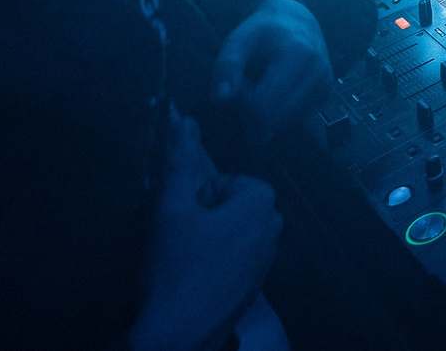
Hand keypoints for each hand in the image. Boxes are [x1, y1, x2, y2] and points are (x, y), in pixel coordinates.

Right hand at [128, 114, 280, 350]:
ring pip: (234, 231)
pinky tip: (192, 277)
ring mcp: (267, 261)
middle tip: (181, 236)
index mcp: (262, 203)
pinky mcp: (255, 287)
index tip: (183, 215)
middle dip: (207, 214)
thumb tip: (181, 116)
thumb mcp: (171, 209)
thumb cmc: (175, 270)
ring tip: (183, 258)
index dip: (200, 194)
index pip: (229, 180)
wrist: (175, 338)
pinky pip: (236, 258)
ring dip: (210, 237)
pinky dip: (216, 261)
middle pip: (234, 204)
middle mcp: (274, 230)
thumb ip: (178, 159)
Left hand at [211, 0, 332, 144]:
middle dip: (251, 111)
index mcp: (299, 55)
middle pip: (273, 119)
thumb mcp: (239, 39)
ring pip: (282, 123)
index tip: (239, 83)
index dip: (241, 101)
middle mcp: (318, 73)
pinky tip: (276, 92)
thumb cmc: (263, 31)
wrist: (296, 21)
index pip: (262, 105)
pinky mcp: (325, 97)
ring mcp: (325, 86)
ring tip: (262, 86)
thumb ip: (227, 65)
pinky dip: (278, 113)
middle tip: (247, 87)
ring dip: (265, 113)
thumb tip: (220, 98)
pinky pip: (292, 121)